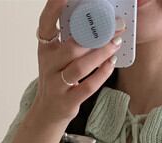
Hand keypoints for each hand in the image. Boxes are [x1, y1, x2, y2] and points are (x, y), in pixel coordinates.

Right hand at [34, 0, 125, 123]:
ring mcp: (56, 85)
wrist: (48, 112)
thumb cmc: (57, 77)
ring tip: (116, 43)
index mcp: (45, 48)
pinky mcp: (67, 101)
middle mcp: (48, 65)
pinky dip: (101, 74)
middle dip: (96, 35)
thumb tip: (94, 17)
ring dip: (101, 54)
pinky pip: (87, 86)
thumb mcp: (56, 56)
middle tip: (116, 26)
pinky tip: (111, 64)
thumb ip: (69, 38)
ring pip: (80, 67)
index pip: (46, 24)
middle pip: (72, 47)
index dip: (54, 8)